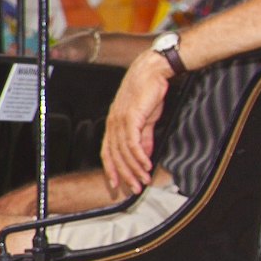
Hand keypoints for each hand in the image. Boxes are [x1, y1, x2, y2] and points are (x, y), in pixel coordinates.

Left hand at [101, 44, 168, 189]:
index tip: (117, 184)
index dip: (111, 169)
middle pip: (114, 156)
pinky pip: (133, 142)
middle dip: (124, 175)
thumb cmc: (148, 92)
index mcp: (113, 123)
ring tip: (143, 180)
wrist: (153, 71)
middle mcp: (113, 123)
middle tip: (134, 189)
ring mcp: (120, 120)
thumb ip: (144, 138)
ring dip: (135, 169)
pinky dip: (139, 156)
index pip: (107, 152)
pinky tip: (146, 165)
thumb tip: (144, 155)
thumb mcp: (145, 119)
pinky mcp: (131, 117)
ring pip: (124, 152)